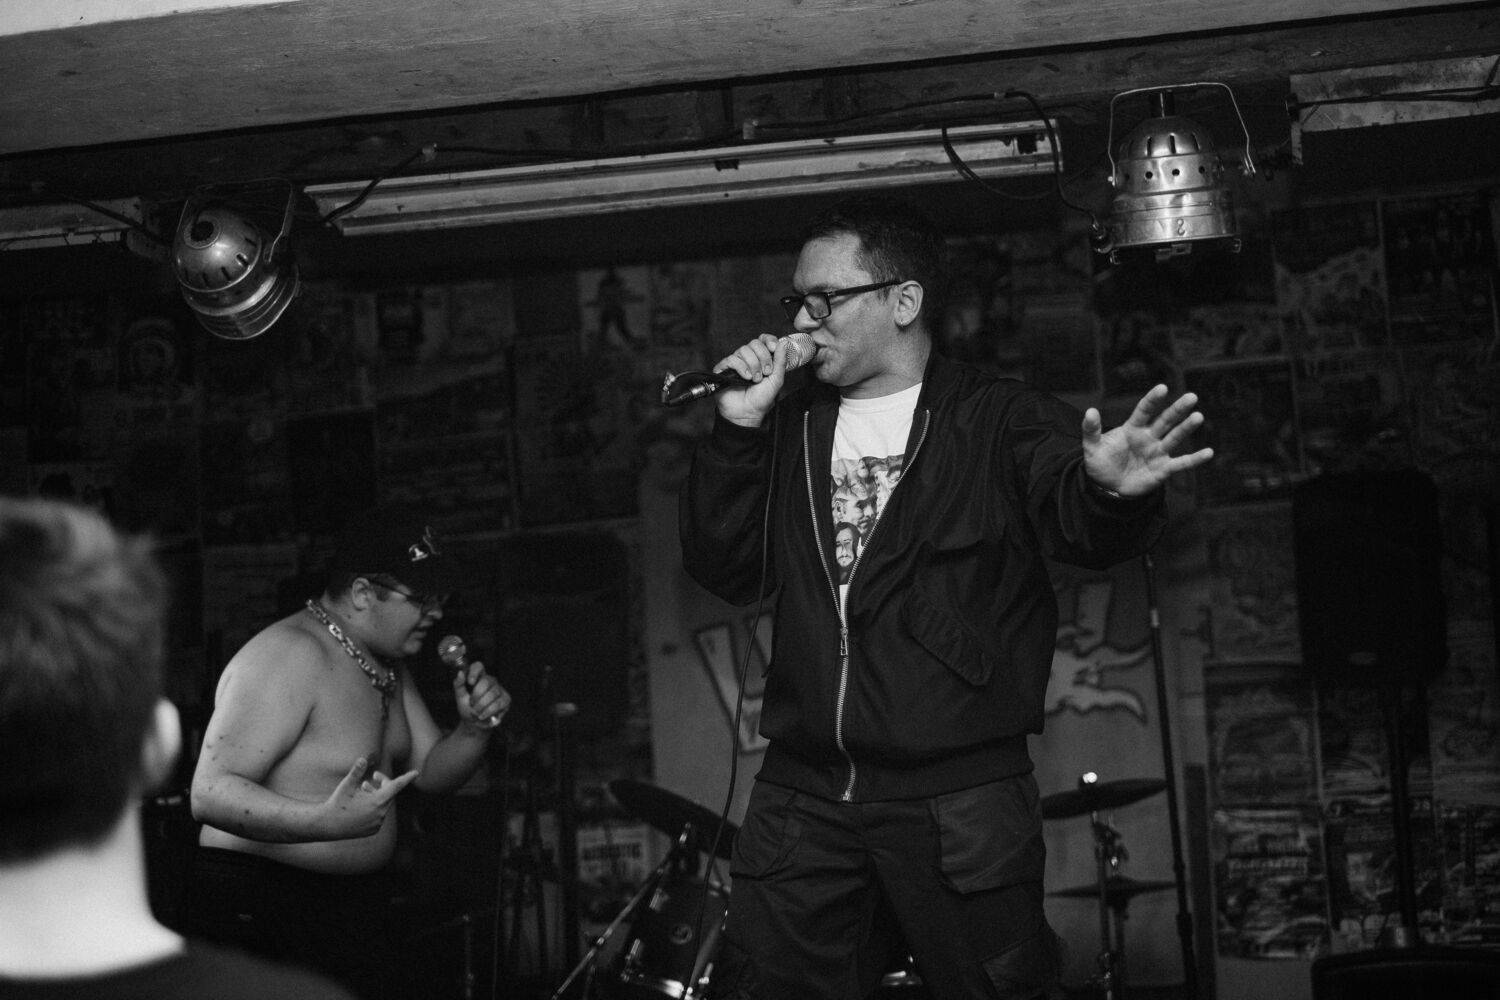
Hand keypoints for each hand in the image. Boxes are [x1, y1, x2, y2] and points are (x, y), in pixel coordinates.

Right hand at [321, 757, 416, 838]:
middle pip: (389, 794)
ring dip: (376, 795)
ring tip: (363, 788)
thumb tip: (363, 758)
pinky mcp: (373, 829)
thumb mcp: (346, 785)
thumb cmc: (337, 803)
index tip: (416, 772)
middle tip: (374, 776)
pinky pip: (378, 815)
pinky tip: (361, 806)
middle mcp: (381, 813)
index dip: (407, 778)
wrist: (327, 825)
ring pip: (383, 804)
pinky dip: (373, 808)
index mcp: (377, 801)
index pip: (396, 786)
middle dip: (383, 783)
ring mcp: (378, 823)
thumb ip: (357, 772)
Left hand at [452, 660, 510, 728]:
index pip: (478, 666)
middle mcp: (490, 681)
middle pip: (486, 681)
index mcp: (478, 677)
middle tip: (471, 704)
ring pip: (492, 694)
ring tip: (476, 712)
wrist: (474, 723)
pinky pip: (498, 704)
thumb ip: (458, 684)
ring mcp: (500, 689)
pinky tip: (483, 715)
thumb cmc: (467, 707)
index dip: (475, 672)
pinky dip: (488, 712)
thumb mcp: (460, 697)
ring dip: (481, 706)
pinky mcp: (506, 699)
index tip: (470, 682)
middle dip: (476, 695)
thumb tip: (460, 673)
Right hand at [712, 333, 795, 427]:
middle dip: (763, 357)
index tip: (773, 347)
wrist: (748, 412)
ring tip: (755, 379)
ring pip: (743, 350)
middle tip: (766, 372)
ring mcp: (736, 362)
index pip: (763, 339)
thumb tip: (783, 343)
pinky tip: (746, 377)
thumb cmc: (761, 398)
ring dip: (753, 365)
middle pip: (754, 343)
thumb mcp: (776, 379)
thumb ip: (781, 361)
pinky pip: (732, 359)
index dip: (768, 340)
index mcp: (761, 358)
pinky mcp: (724, 368)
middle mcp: (748, 358)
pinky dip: (741, 367)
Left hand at [1082, 384, 1213, 496]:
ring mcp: (1157, 452)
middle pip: (1165, 420)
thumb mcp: (1092, 448)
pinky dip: (1195, 459)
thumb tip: (1090, 411)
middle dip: (1177, 409)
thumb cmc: (1101, 464)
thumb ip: (1091, 430)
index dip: (1153, 400)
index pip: (1144, 410)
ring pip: (1175, 437)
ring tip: (1198, 416)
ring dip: (1186, 428)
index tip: (1162, 388)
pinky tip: (1209, 452)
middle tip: (1191, 396)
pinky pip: (1181, 463)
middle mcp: (1148, 437)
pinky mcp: (1163, 469)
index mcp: (1132, 428)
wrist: (1107, 488)